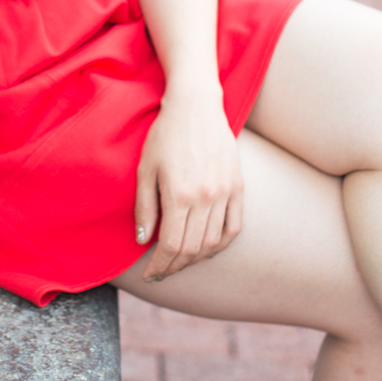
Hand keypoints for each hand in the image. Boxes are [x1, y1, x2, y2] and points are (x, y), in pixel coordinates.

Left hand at [134, 85, 242, 280]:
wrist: (196, 107)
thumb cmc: (165, 136)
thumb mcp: (145, 170)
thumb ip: (144, 208)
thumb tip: (143, 241)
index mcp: (179, 194)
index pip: (171, 246)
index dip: (160, 265)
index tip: (150, 273)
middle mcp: (206, 197)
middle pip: (192, 249)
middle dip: (175, 266)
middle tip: (162, 271)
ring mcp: (226, 192)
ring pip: (214, 242)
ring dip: (196, 258)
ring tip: (181, 261)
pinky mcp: (238, 186)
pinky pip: (234, 226)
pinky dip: (222, 243)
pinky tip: (208, 248)